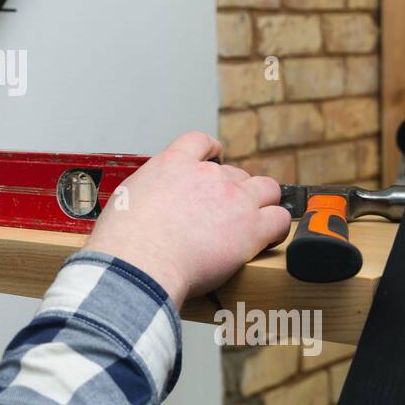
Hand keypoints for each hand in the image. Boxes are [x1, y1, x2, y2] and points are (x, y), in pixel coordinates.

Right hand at [82, 131, 290, 308]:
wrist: (140, 262)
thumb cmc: (124, 242)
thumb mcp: (125, 200)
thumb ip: (146, 195)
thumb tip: (142, 209)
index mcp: (172, 164)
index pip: (200, 142)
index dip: (212, 152)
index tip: (216, 160)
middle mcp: (207, 175)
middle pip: (236, 172)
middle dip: (233, 190)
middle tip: (225, 214)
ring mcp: (233, 199)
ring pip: (266, 189)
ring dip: (261, 203)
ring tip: (254, 221)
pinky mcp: (251, 227)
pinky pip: (280, 219)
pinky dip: (277, 227)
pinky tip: (269, 237)